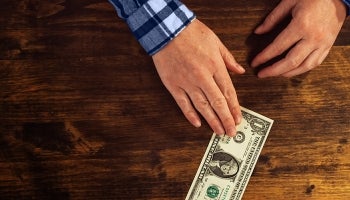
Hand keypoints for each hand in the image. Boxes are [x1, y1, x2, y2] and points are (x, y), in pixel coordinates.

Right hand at [152, 19, 244, 135]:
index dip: (234, 108)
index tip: (238, 119)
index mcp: (215, 65)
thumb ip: (228, 59)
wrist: (166, 28)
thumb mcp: (215, 41)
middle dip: (226, 119)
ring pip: (202, 106)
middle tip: (231, 132)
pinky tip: (197, 124)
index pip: (228, 92)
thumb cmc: (191, 32)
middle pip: (217, 103)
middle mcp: (203, 77)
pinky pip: (183, 103)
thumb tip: (239, 72)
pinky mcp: (173, 85)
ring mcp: (186, 82)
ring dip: (212, 121)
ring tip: (219, 131)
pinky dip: (190, 115)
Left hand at [251, 0, 346, 77]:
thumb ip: (272, 18)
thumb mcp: (289, 2)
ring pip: (304, 66)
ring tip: (274, 75)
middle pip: (291, 61)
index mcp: (301, 25)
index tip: (255, 62)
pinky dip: (301, 70)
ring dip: (287, 73)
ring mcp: (323, 44)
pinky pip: (315, 63)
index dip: (264, 57)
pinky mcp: (328, 46)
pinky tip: (291, 71)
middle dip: (273, 70)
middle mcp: (313, 37)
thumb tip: (258, 32)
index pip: (278, 47)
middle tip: (261, 74)